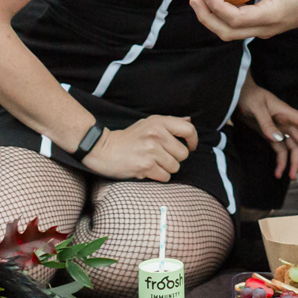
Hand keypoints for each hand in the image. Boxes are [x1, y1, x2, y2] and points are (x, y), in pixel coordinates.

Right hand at [82, 114, 196, 181]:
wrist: (103, 149)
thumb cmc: (128, 138)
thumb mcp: (148, 123)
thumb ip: (169, 123)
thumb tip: (189, 120)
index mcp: (159, 122)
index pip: (189, 129)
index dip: (193, 141)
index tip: (190, 147)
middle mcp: (156, 134)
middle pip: (183, 154)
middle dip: (175, 158)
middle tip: (161, 157)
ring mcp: (151, 150)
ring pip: (175, 167)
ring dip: (166, 169)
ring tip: (152, 163)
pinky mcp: (145, 166)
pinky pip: (165, 176)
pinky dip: (158, 176)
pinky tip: (148, 170)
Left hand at [188, 0, 297, 40]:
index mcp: (270, 16)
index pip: (237, 19)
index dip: (217, 8)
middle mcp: (264, 29)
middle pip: (228, 33)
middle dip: (206, 17)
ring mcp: (263, 30)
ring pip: (231, 32)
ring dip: (212, 18)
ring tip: (199, 0)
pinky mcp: (261, 26)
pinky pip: (238, 26)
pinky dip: (222, 15)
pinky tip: (216, 0)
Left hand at [235, 77, 297, 179]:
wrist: (237, 95)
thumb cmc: (248, 96)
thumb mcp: (256, 108)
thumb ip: (266, 123)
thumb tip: (277, 139)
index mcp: (286, 113)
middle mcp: (286, 122)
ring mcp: (279, 129)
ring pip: (292, 148)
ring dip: (294, 162)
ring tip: (293, 177)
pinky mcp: (270, 135)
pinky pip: (280, 150)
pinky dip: (280, 162)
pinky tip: (278, 173)